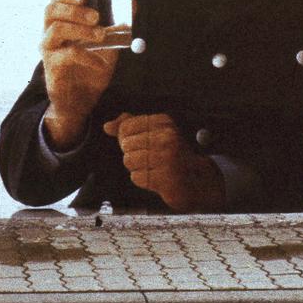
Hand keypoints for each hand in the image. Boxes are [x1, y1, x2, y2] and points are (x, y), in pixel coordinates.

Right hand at [39, 0, 119, 149]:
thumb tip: (133, 3)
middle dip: (74, 9)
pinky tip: (99, 63)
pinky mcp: (52, 67)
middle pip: (51, 11)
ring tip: (101, 35)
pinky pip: (67, 54)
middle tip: (96, 16)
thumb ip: (117, 25)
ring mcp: (48, 50)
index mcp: (60, 24)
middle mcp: (50, 34)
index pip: (55, 1)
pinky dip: (86, 56)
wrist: (82, 101)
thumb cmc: (91, 68)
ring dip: (80, 29)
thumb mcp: (108, 44)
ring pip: (56, 29)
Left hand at [102, 112, 225, 212]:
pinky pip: (137, 177)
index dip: (125, 138)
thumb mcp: (154, 132)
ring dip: (136, 168)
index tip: (140, 144)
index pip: (126, 127)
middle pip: (126, 145)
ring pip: (129, 161)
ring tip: (152, 167)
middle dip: (132, 154)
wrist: (196, 179)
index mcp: (163, 122)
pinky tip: (155, 177)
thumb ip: (129, 125)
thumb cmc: (170, 154)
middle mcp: (167, 137)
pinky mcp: (166, 178)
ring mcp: (168, 158)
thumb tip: (107, 126)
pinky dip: (142, 180)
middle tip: (148, 158)